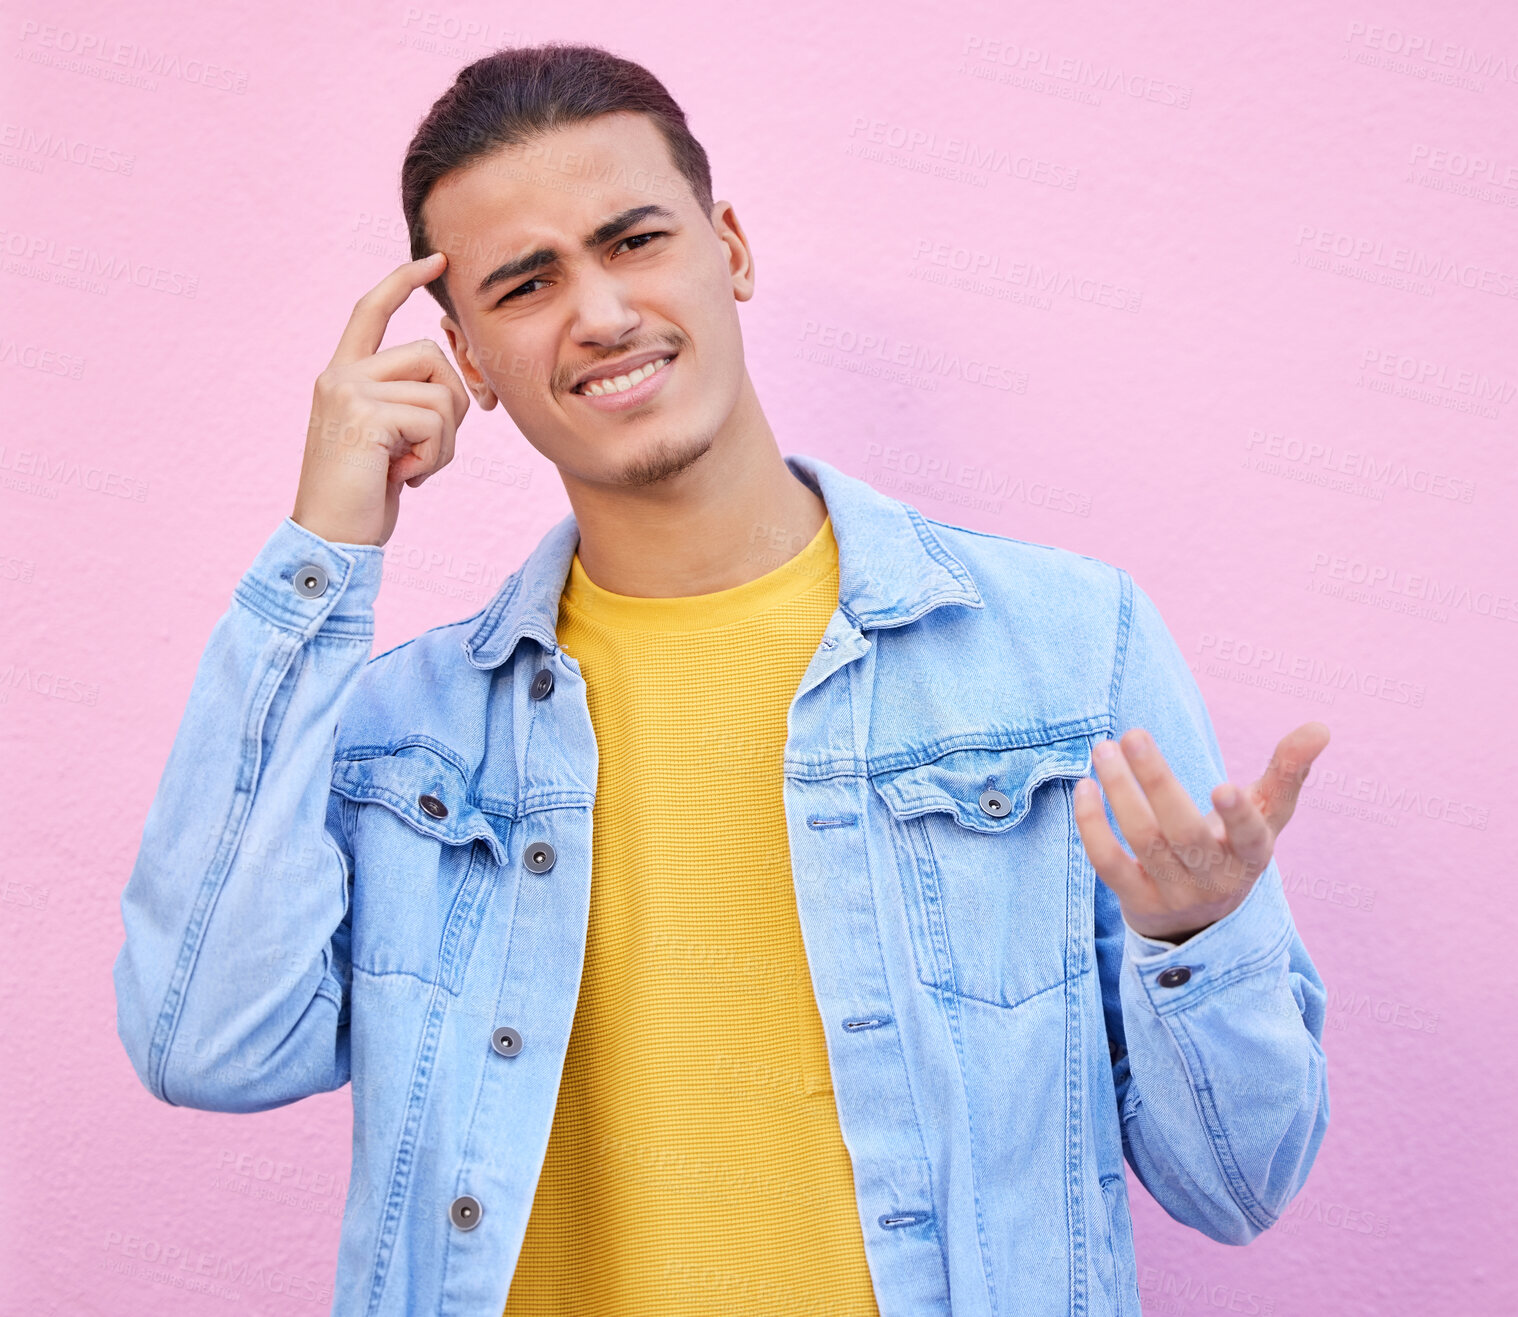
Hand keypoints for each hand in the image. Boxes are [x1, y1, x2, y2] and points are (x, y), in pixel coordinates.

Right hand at [291, 252, 470, 547]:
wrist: (331, 540)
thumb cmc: (364, 497)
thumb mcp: (389, 439)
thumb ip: (409, 403)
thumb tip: (456, 376)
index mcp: (342, 375)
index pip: (370, 310)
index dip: (404, 282)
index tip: (437, 262)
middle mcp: (340, 375)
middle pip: (432, 354)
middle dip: (452, 404)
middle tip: (429, 449)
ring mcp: (349, 391)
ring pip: (441, 390)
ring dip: (444, 440)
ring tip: (413, 467)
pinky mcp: (364, 414)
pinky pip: (435, 421)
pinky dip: (436, 457)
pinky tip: (407, 479)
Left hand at [1072, 721, 1330, 941]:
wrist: (1199, 920)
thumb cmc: (1235, 848)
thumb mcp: (1266, 817)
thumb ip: (1288, 772)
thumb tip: (1321, 725)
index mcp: (1251, 856)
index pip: (1250, 840)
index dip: (1237, 818)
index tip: (1223, 787)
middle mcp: (1213, 878)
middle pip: (1183, 833)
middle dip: (1157, 782)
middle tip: (1133, 735)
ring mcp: (1173, 892)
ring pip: (1143, 840)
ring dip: (1120, 791)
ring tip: (1104, 749)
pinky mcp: (1135, 899)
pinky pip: (1107, 863)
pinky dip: (1091, 825)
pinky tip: (1084, 787)